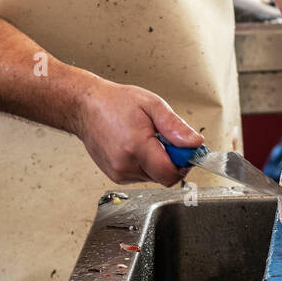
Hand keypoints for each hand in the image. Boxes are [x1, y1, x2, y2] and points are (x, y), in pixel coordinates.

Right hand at [74, 80, 203, 185]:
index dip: (183, 163)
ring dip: (158, 162)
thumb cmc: (115, 103)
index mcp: (136, 147)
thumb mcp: (152, 105)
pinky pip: (142, 176)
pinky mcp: (116, 176)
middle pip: (164, 177)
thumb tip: (194, 143)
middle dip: (172, 160)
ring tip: (147, 140)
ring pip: (154, 177)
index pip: (171, 173)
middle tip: (164, 139)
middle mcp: (125, 165)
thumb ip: (175, 126)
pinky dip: (146, 164)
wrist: (86, 107)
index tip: (185, 150)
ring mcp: (119, 173)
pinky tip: (137, 146)